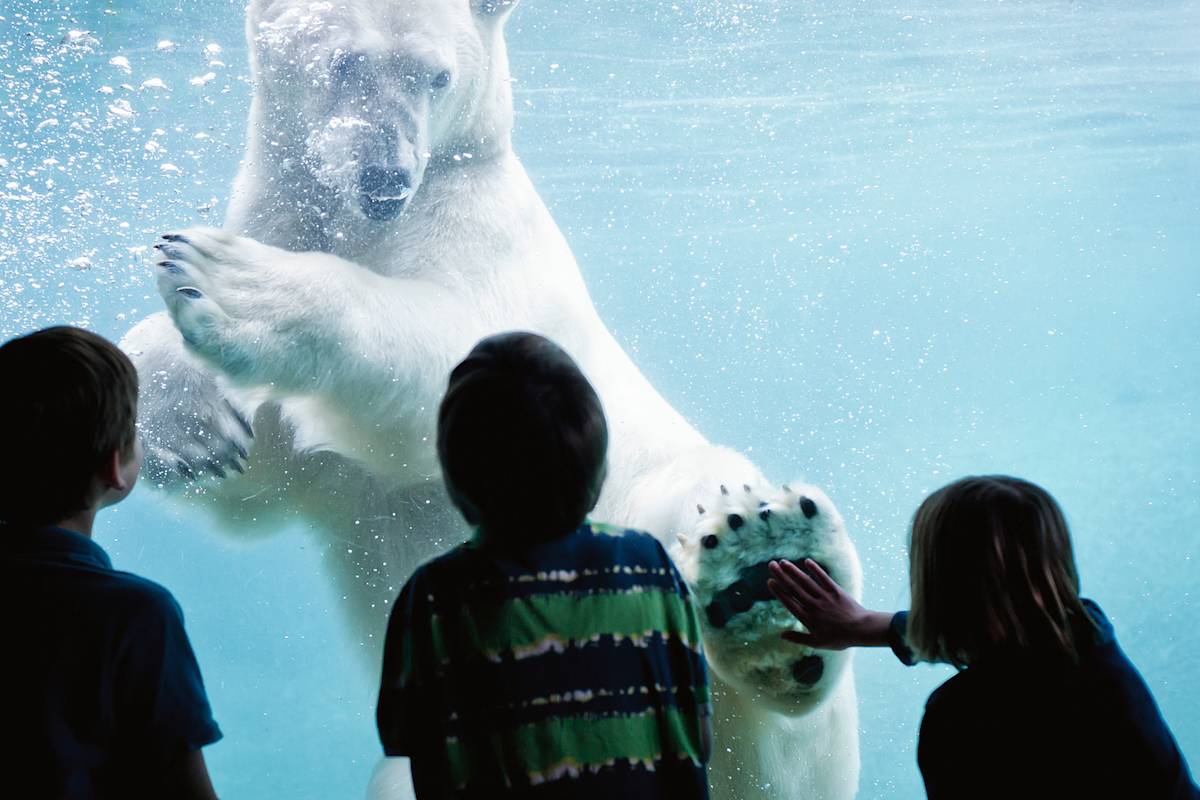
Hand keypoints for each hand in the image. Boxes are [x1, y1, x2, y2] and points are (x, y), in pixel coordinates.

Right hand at [768, 558, 890, 649]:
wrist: (861, 630)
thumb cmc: (839, 638)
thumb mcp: (817, 643)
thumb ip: (798, 638)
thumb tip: (781, 635)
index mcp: (808, 618)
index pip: (789, 602)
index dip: (778, 591)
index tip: (770, 581)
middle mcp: (814, 605)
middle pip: (794, 588)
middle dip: (781, 576)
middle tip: (771, 565)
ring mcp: (824, 597)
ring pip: (806, 582)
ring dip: (794, 571)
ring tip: (783, 562)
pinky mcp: (835, 591)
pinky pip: (823, 578)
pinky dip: (815, 569)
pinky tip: (807, 561)